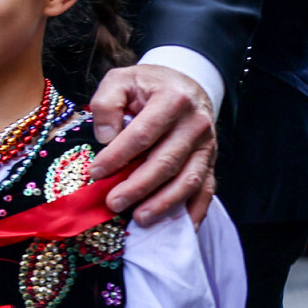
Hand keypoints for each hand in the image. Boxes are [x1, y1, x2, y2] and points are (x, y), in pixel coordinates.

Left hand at [87, 64, 215, 225]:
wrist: (186, 83)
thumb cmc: (148, 85)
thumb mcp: (121, 80)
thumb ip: (107, 103)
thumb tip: (106, 138)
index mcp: (172, 100)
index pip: (143, 134)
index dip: (118, 156)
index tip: (96, 172)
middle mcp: (195, 124)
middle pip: (166, 162)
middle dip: (138, 186)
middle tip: (113, 203)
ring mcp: (207, 145)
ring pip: (189, 180)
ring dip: (164, 203)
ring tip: (139, 218)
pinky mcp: (211, 161)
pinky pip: (207, 189)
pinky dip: (195, 210)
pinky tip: (180, 227)